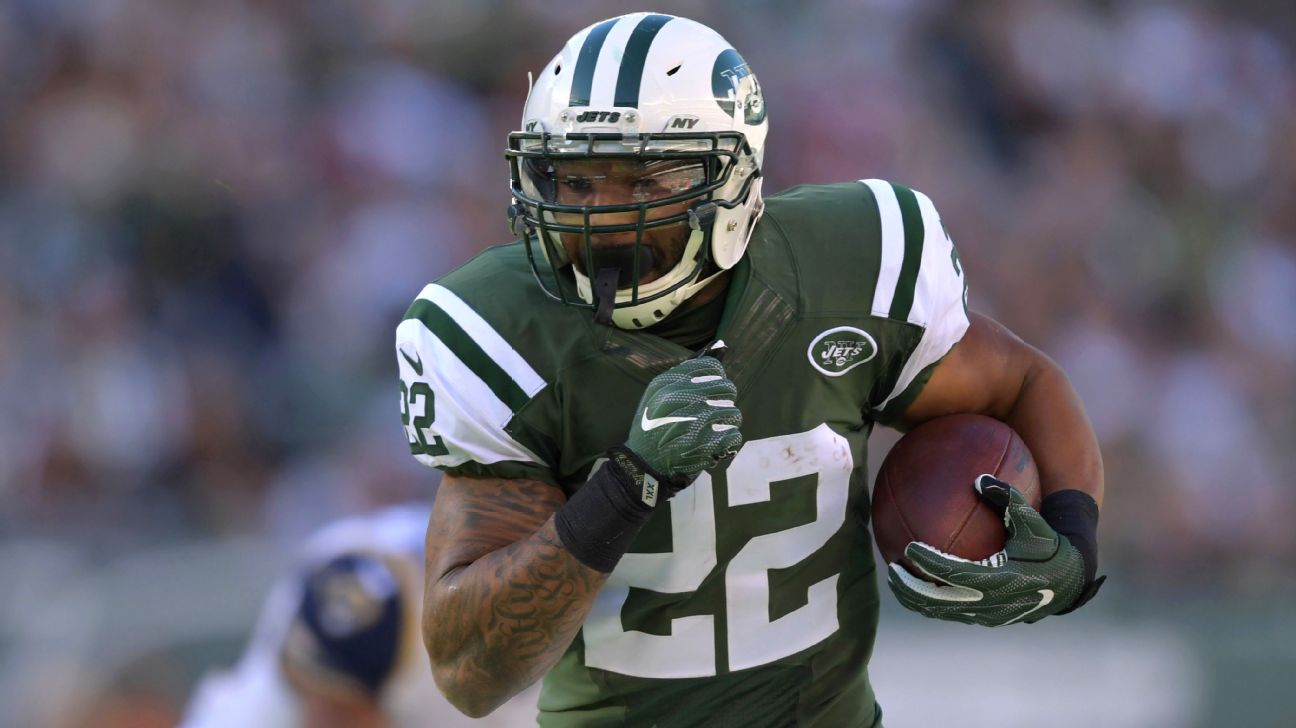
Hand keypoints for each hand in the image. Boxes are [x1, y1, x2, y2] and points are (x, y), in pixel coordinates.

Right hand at [615, 356, 742, 493]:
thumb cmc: (652, 424)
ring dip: (729, 420)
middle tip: (719, 406)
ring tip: (718, 425)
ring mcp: (693, 423)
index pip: (710, 367)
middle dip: (726, 398)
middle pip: (727, 388)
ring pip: (733, 413)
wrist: (643, 462)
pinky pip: (733, 435)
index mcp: (667, 384)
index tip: (716, 382)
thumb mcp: (656, 394)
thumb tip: (720, 347)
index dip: (718, 375)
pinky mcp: (704, 446)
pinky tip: (719, 441)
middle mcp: (680, 399)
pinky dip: (729, 439)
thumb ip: (684, 373)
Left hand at [887, 475, 1091, 626]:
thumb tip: (980, 478)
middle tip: (891, 569)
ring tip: (895, 579)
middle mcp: (991, 603)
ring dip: (915, 598)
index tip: (909, 547)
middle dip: (911, 588)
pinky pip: (950, 612)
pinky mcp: (985, 619)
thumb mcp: (1034, 522)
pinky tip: (915, 583)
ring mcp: (987, 615)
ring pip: (942, 612)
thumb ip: (1009, 500)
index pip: (956, 574)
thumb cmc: (1048, 546)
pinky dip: (929, 601)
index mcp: (1001, 580)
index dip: (930, 563)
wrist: (1067, 581)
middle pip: (940, 602)